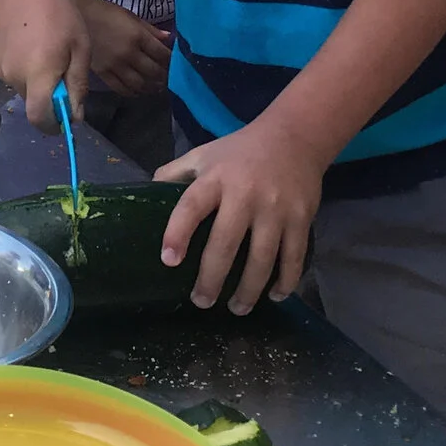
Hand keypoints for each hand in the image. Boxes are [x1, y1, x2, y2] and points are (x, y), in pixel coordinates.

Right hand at [0, 0, 92, 132]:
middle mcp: (13, 77)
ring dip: (38, 82)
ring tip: (49, 52)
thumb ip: (76, 85)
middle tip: (65, 71)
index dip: (53, 125)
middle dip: (50, 98)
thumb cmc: (58, 12)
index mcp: (38, 76)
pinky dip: (26, 69)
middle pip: (33, 104)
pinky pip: (14, 74)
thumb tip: (74, 116)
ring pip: (24, 89)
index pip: (39, 118)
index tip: (66, 119)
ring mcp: (0, 67)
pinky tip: (34, 45)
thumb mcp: (79, 48)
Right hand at [76, 0, 171, 98]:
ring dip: (151, 88)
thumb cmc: (106, 12)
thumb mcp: (131, 16)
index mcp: (138, 36)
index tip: (176, 65)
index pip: (162, 54)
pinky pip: (121, 88)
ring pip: (139, 83)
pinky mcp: (103, 73)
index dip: (172, 62)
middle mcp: (129, 53)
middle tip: (169, 79)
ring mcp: (115, 65)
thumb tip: (169, 38)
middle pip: (153, 71)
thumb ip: (150, 29)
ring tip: (157, 87)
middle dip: (164, 77)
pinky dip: (133, 92)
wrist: (78, 15)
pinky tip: (138, 91)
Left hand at [155, 117, 331, 314]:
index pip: (191, 206)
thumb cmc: (240, 151)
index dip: (177, 233)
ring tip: (237, 308)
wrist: (295, 137)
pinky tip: (274, 296)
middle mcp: (245, 194)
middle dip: (211, 279)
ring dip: (248, 290)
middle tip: (201, 301)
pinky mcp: (301, 217)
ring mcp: (276, 208)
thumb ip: (175, 173)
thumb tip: (144, 198)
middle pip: (225, 243)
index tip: (168, 260)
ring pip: (262, 258)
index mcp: (215, 178)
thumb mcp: (204, 154)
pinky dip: (285, 281)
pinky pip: (293, 257)